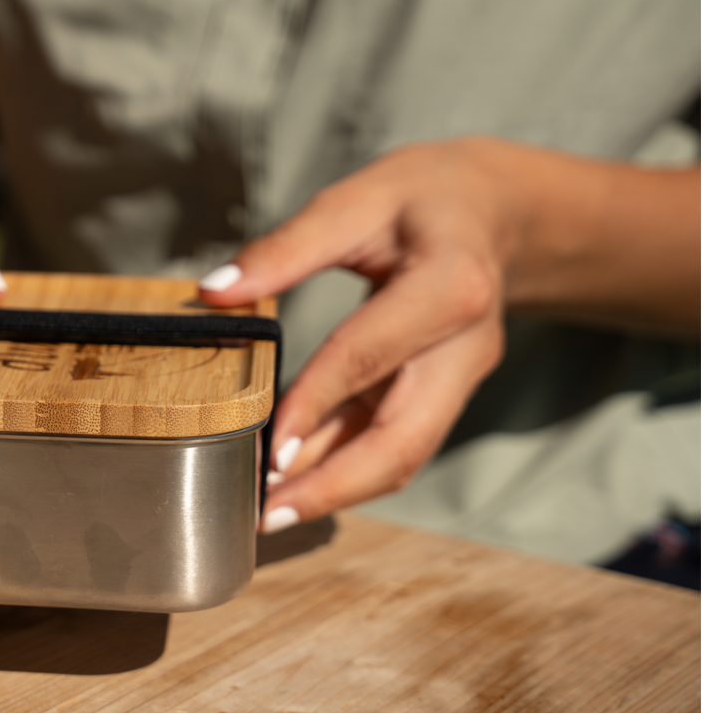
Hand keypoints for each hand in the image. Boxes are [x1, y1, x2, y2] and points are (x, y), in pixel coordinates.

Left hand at [199, 140, 517, 532]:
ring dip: (339, 489)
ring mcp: (461, 378)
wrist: (498, 210)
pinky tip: (295, 482)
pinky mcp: (444, 393)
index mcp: (451, 287)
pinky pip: (397, 440)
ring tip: (269, 512)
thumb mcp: (355, 200)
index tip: (268, 449)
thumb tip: (213, 292)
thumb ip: (287, 247)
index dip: (317, 405)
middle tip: (267, 514)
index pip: (370, 357)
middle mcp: (467, 346)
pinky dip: (347, 466)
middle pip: (405, 437)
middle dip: (336, 485)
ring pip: (404, 453)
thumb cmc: (421, 198)